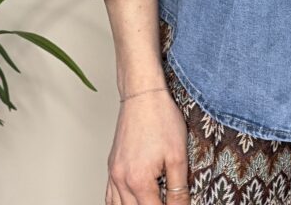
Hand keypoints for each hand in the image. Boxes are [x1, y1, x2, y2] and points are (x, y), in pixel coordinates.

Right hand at [105, 87, 189, 203]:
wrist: (143, 95)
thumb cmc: (161, 119)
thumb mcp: (178, 155)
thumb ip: (179, 187)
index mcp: (138, 181)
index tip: (180, 204)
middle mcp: (121, 181)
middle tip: (169, 201)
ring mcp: (114, 174)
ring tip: (153, 200)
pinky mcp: (112, 166)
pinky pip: (110, 196)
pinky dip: (119, 204)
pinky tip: (133, 201)